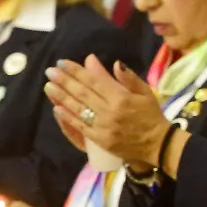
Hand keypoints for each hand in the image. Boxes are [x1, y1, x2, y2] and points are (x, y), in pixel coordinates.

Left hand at [45, 57, 170, 165]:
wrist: (158, 144)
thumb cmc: (151, 116)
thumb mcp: (145, 92)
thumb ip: (129, 78)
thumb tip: (114, 63)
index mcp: (121, 97)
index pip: (94, 81)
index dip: (76, 71)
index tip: (62, 62)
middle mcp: (109, 111)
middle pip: (82, 93)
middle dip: (64, 81)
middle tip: (50, 71)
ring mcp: (103, 127)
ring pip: (78, 108)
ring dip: (61, 97)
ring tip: (48, 86)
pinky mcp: (99, 139)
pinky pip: (80, 126)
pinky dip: (68, 117)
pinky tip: (56, 108)